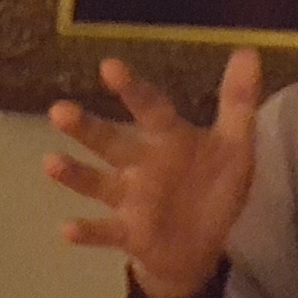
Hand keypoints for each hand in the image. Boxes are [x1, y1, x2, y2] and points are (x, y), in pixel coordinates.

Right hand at [44, 49, 262, 297]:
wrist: (200, 245)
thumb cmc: (211, 187)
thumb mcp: (234, 146)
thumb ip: (237, 102)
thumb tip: (247, 51)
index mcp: (166, 140)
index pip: (149, 109)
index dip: (132, 89)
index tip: (108, 66)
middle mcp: (140, 165)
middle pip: (110, 143)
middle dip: (86, 129)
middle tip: (58, 111)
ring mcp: (130, 200)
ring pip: (97, 183)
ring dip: (75, 175)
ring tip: (50, 163)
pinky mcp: (128, 233)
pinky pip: (105, 231)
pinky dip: (87, 231)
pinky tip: (67, 229)